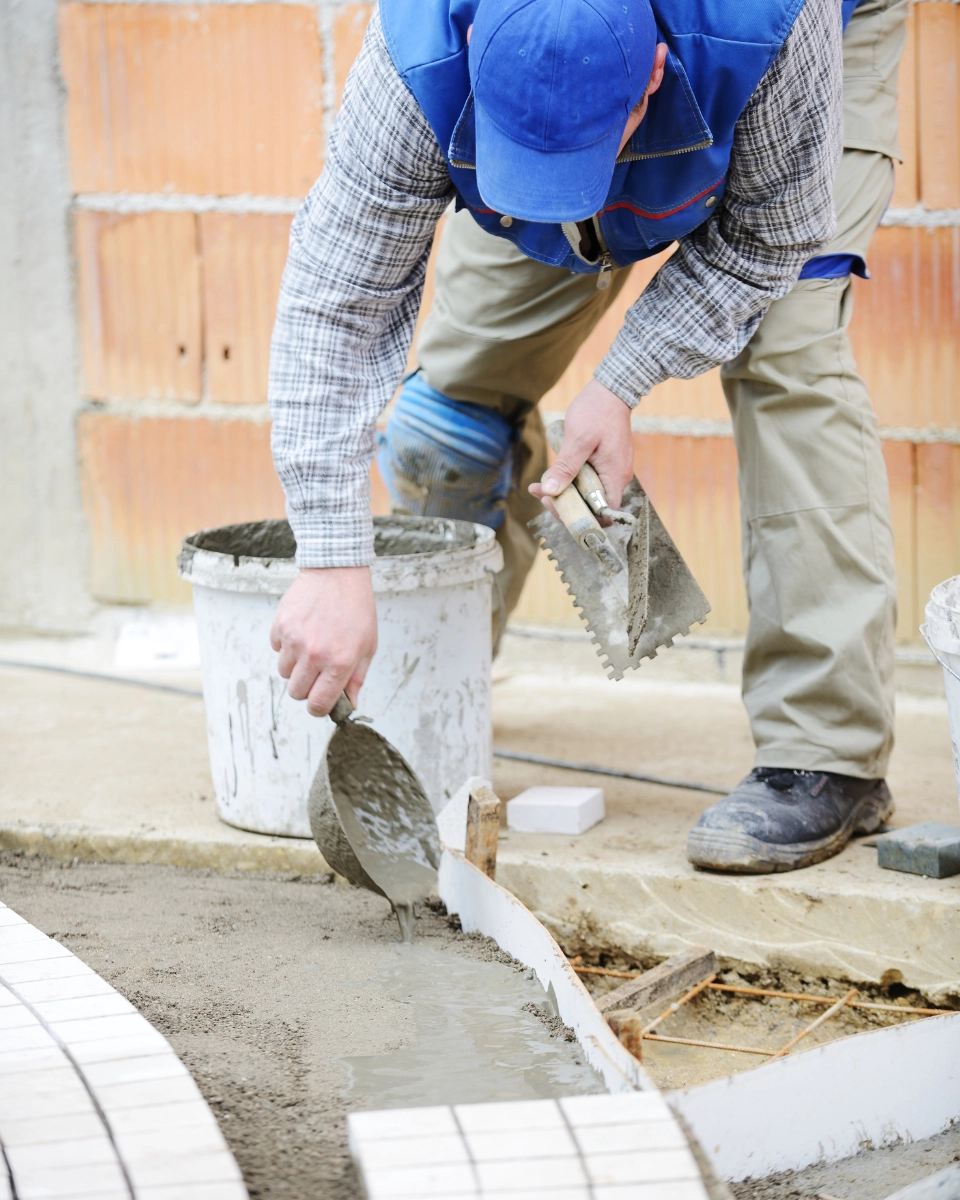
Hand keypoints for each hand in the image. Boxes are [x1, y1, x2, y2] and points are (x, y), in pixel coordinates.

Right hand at [270, 566, 376, 717]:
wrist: (337, 573)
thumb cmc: (356, 608)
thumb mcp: (368, 646)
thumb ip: (356, 679)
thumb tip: (349, 704)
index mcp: (339, 662)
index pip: (318, 704)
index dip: (318, 708)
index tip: (318, 703)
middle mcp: (315, 654)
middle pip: (296, 692)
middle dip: (305, 688)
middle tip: (316, 673)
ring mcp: (295, 640)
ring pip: (284, 673)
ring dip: (295, 666)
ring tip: (311, 646)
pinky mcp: (280, 626)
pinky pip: (276, 650)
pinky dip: (286, 646)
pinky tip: (302, 631)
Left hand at [529, 379, 633, 511]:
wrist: (611, 390)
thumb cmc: (596, 411)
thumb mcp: (577, 440)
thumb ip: (565, 467)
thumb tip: (550, 491)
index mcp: (615, 477)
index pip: (602, 513)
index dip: (580, 517)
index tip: (556, 506)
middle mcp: (617, 478)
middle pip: (591, 506)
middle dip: (564, 504)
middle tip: (541, 494)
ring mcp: (611, 471)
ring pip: (587, 493)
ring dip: (564, 492)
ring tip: (539, 486)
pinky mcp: (604, 463)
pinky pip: (587, 480)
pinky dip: (570, 480)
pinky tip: (552, 474)